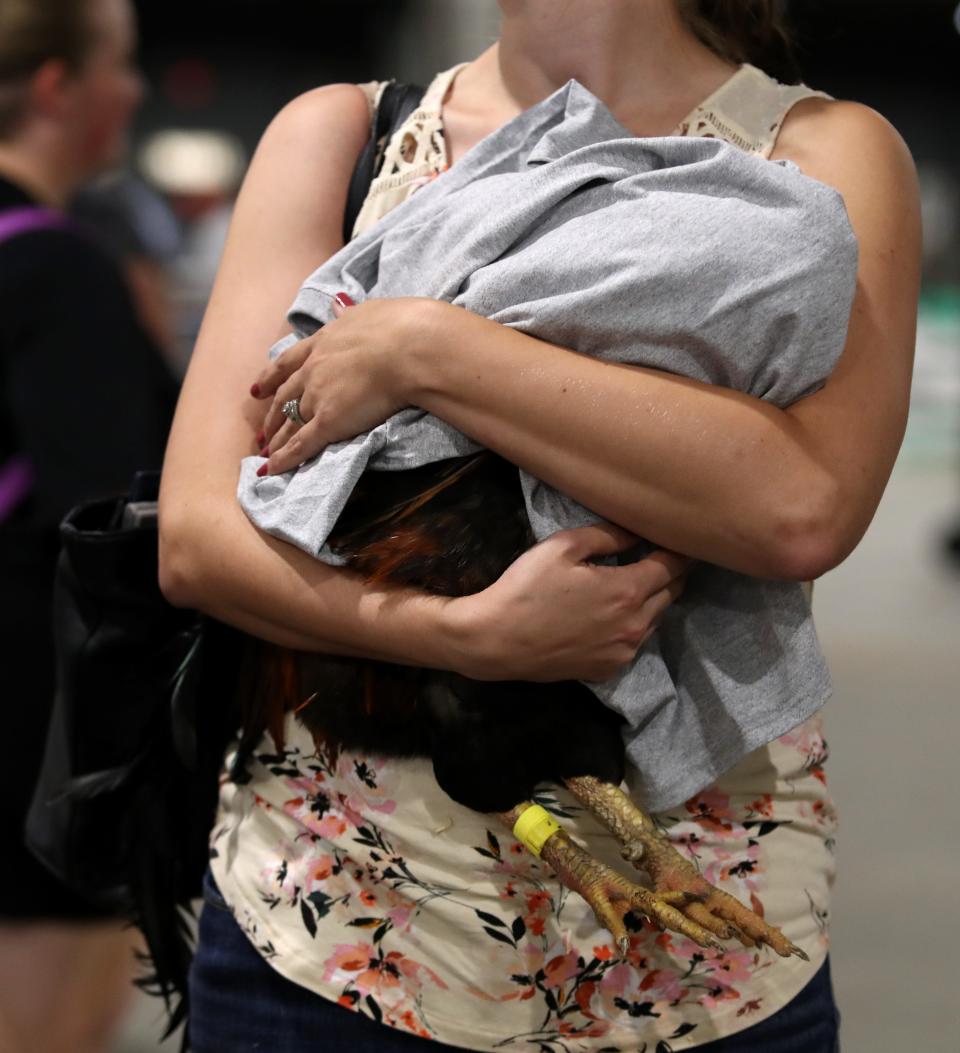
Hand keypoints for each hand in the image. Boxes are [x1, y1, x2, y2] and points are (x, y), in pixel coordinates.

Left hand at [249, 294, 430, 474]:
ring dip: (276, 440)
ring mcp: (318, 396)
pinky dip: (285, 459)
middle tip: (262, 432)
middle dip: (271, 416)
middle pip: (285, 397)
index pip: (288, 363)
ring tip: (267, 454)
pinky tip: (272, 469)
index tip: (256, 390)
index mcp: (322, 342)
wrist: (407, 347)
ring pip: (290, 423)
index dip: (270, 378)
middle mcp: (313, 370)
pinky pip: (301, 444)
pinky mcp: (328, 421)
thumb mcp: (366, 312)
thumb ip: (349, 314)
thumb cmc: (397, 327)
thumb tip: (339, 305)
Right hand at [443, 523, 691, 682]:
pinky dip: (633, 624)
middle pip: (673, 593)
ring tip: (634, 583)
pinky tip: (612, 615)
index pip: (673, 565)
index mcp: (628, 591)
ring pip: (657, 619)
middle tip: (657, 555)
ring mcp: (624, 652)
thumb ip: (607, 536)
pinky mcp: (609, 669)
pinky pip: (635, 642)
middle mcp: (636, 625)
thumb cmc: (527, 587)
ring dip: (653, 599)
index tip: (675, 537)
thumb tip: (637, 531)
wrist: (497, 640)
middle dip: (670, 572)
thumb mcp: (563, 547)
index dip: (677, 549)